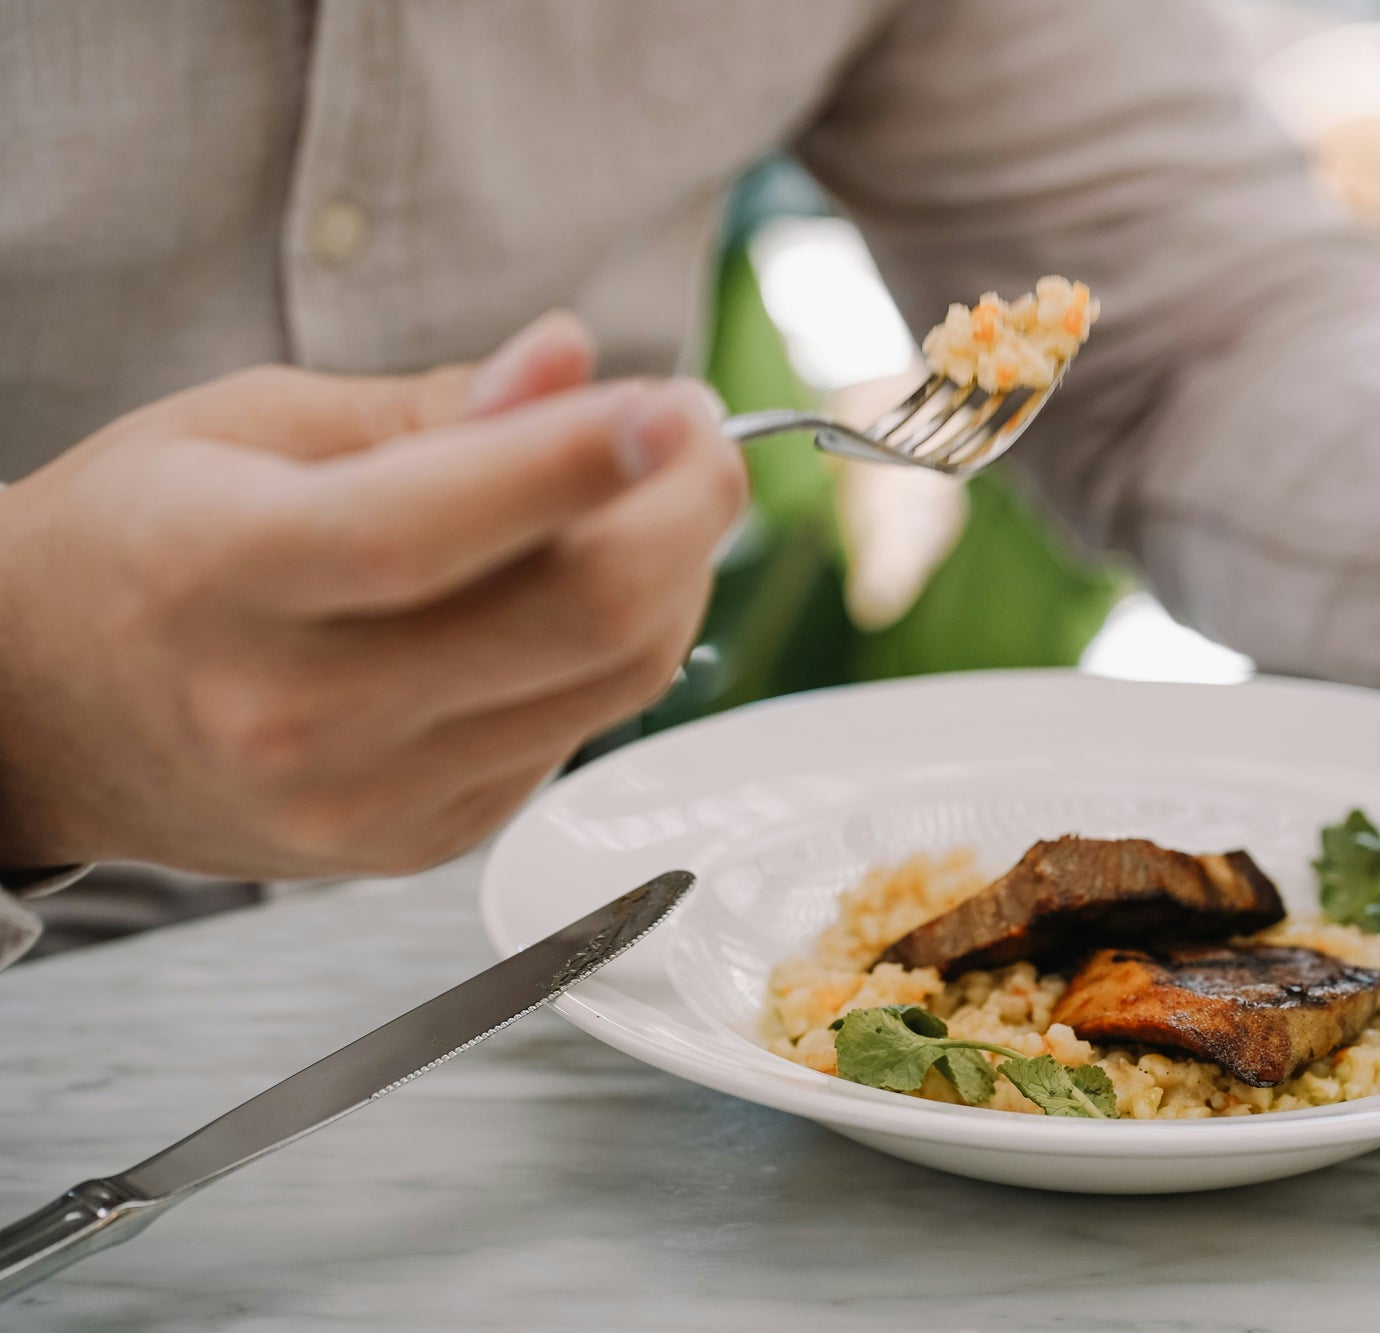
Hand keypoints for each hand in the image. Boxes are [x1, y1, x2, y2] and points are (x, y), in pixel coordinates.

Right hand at [0, 314, 746, 875]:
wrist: (51, 713)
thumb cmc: (143, 541)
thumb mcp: (249, 426)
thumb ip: (430, 406)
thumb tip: (573, 363)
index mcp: (225, 577)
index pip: (430, 529)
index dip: (577, 463)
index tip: (672, 403)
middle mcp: (299, 713)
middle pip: (575, 621)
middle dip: (686, 510)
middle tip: (696, 434)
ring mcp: (370, 799)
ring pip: (615, 678)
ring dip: (675, 572)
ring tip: (654, 493)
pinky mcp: (428, 839)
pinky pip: (582, 728)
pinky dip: (617, 645)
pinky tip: (584, 584)